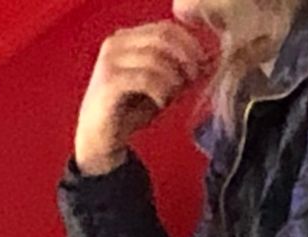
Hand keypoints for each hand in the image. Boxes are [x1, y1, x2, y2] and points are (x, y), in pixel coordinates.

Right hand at [71, 17, 211, 176]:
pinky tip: (161, 102)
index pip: (165, 27)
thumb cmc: (130, 111)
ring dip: (173, 77)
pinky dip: (160, 90)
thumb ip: (178, 73)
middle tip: (194, 78)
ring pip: (155, 58)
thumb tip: (206, 63)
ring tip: (175, 95)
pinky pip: (145, 79)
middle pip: (162, 38)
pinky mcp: (109, 81)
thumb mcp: (161, 89)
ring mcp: (110, 60)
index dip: (189, 43)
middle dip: (185, 57)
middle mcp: (117, 43)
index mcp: (128, 38)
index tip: (203, 63)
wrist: (100, 137)